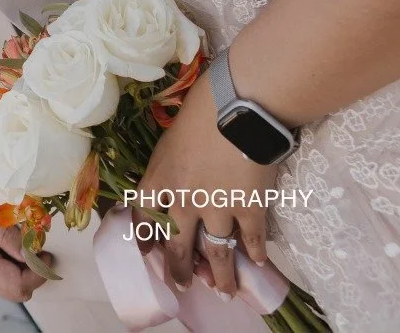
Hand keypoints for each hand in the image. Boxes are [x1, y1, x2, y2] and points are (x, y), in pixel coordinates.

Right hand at [0, 176, 48, 302]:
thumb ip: (7, 236)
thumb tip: (32, 254)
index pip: (18, 286)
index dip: (39, 273)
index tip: (47, 253)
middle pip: (15, 293)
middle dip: (33, 275)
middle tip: (39, 248)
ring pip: (6, 287)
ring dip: (21, 271)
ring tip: (24, 243)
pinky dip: (8, 266)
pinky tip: (8, 244)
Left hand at [137, 71, 275, 296]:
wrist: (238, 107)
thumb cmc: (203, 107)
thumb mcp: (173, 134)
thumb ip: (172, 160)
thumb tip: (181, 171)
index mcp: (160, 177)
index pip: (142, 214)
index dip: (143, 236)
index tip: (146, 251)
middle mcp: (184, 200)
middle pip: (177, 244)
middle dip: (179, 268)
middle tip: (182, 284)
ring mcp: (217, 209)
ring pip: (217, 253)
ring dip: (220, 276)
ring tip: (223, 291)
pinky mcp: (250, 209)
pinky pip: (252, 240)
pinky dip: (255, 254)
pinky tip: (257, 263)